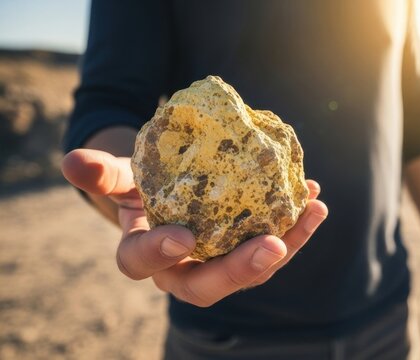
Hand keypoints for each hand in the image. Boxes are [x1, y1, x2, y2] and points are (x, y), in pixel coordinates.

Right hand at [62, 149, 327, 306]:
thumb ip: (101, 172)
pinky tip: (315, 199)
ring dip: (287, 243)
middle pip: (209, 285)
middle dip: (241, 270)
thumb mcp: (120, 174)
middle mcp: (183, 269)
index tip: (182, 235)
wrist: (171, 187)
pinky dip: (296, 225)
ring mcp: (218, 264)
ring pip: (252, 269)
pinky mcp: (246, 251)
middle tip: (273, 246)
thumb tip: (70, 160)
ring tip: (312, 211)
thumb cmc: (141, 181)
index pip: (142, 262)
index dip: (159, 253)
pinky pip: (274, 245)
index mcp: (144, 253)